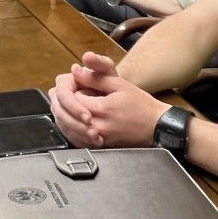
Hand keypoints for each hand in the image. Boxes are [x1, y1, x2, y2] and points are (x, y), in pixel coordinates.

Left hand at [48, 52, 167, 147]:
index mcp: (99, 108)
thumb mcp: (119, 84)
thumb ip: (94, 78)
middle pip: (65, 115)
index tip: (74, 86)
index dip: (69, 91)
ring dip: (62, 117)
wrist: (156, 127)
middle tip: (63, 96)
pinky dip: (69, 130)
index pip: (70, 98)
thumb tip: (75, 71)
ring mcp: (97, 139)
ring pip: (67, 129)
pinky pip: (76, 140)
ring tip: (65, 107)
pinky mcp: (99, 147)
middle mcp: (95, 126)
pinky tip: (71, 122)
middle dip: (61, 104)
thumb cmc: (140, 105)